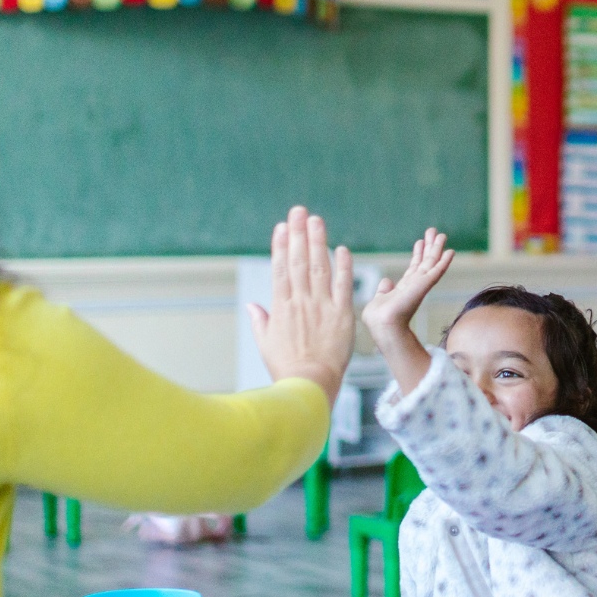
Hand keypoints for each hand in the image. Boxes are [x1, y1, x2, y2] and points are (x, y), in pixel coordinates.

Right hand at [247, 206, 354, 406]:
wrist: (310, 385)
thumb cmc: (286, 368)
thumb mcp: (266, 344)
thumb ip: (261, 321)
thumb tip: (252, 307)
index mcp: (281, 307)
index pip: (280, 269)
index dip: (281, 246)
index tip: (281, 227)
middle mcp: (301, 302)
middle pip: (299, 261)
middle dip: (298, 234)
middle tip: (299, 211)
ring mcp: (322, 307)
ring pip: (320, 267)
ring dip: (318, 241)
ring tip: (316, 220)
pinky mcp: (342, 315)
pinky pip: (344, 286)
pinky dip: (343, 267)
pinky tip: (342, 249)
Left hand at [360, 228, 453, 396]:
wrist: (383, 325)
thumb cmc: (378, 319)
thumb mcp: (379, 300)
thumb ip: (384, 290)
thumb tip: (386, 280)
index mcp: (404, 289)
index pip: (413, 269)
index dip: (417, 255)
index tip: (420, 242)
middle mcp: (414, 286)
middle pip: (425, 263)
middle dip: (430, 247)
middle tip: (434, 231)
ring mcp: (420, 286)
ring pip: (432, 263)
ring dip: (437, 249)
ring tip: (442, 234)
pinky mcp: (423, 286)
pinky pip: (436, 272)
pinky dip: (444, 262)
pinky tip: (451, 252)